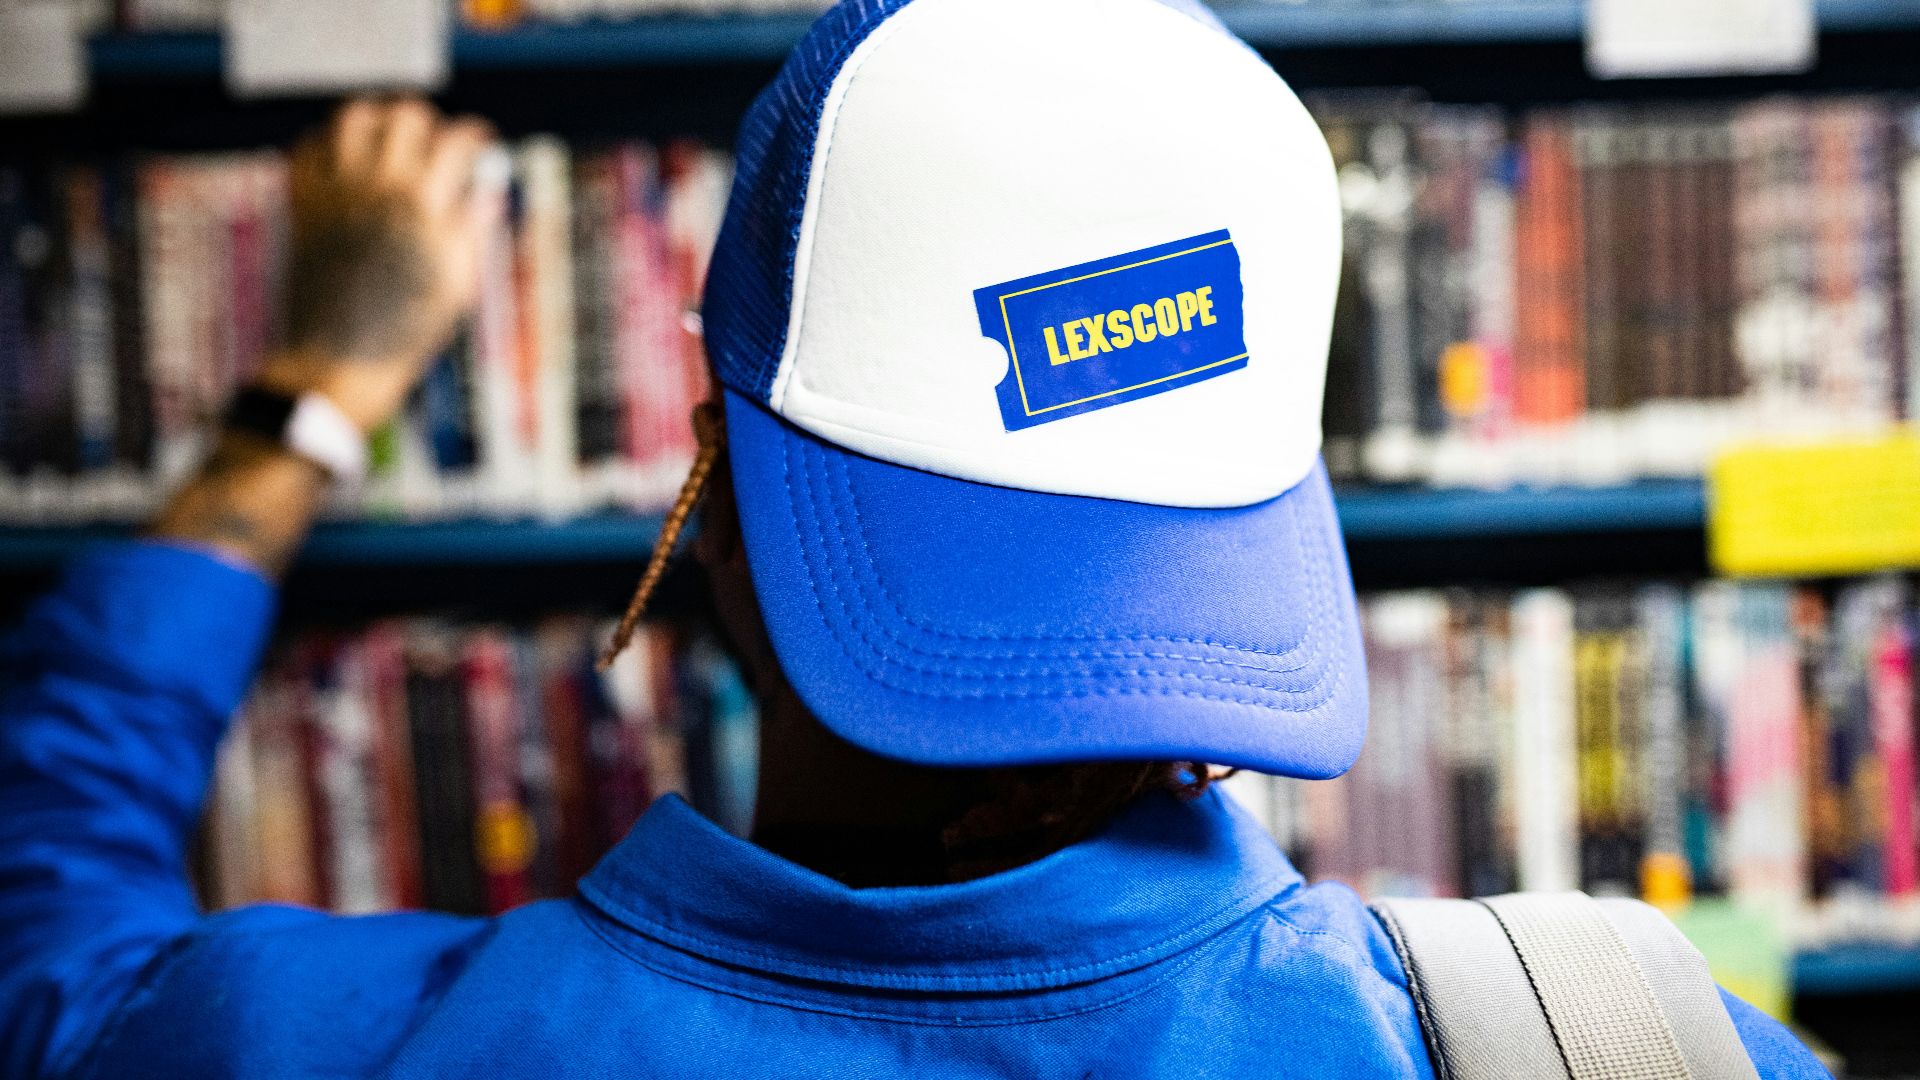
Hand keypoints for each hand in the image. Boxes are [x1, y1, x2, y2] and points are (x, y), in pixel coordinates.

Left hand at [261, 97, 497, 432]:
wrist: (340, 359)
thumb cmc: (407, 330)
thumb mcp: (458, 283)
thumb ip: (474, 227)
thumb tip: (490, 190)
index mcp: (424, 207)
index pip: (456, 141)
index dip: (475, 136)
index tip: (480, 142)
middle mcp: (378, 187)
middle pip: (405, 116)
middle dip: (427, 122)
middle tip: (433, 140)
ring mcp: (335, 191)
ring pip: (353, 118)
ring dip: (376, 120)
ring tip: (388, 139)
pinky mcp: (303, 204)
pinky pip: (308, 147)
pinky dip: (328, 143)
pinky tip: (346, 161)